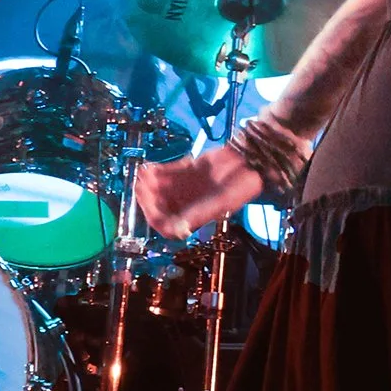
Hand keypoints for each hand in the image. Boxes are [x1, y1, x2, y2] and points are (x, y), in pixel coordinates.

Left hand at [136, 145, 266, 238]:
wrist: (250, 160)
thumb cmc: (242, 185)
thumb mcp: (222, 201)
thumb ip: (199, 214)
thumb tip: (178, 230)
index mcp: (195, 217)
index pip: (167, 226)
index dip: (154, 217)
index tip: (147, 204)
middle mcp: (187, 205)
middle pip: (158, 207)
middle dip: (147, 197)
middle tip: (140, 184)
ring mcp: (184, 188)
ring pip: (159, 190)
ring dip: (148, 183)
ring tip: (143, 173)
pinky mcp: (185, 172)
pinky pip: (166, 174)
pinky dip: (156, 171)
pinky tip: (149, 166)